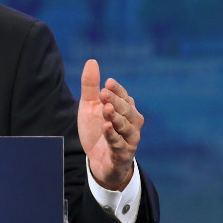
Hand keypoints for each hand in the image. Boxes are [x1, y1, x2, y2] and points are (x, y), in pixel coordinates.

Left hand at [78, 59, 142, 190]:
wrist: (98, 160)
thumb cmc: (97, 130)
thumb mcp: (90, 106)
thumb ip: (91, 87)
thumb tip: (92, 61)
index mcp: (125, 110)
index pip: (124, 97)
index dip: (117, 90)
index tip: (107, 83)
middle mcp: (132, 123)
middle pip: (127, 110)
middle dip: (116, 102)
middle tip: (104, 93)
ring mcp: (129, 139)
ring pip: (125, 127)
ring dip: (116, 118)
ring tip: (106, 109)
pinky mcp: (122, 154)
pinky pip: (119, 144)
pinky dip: (113, 135)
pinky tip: (106, 127)